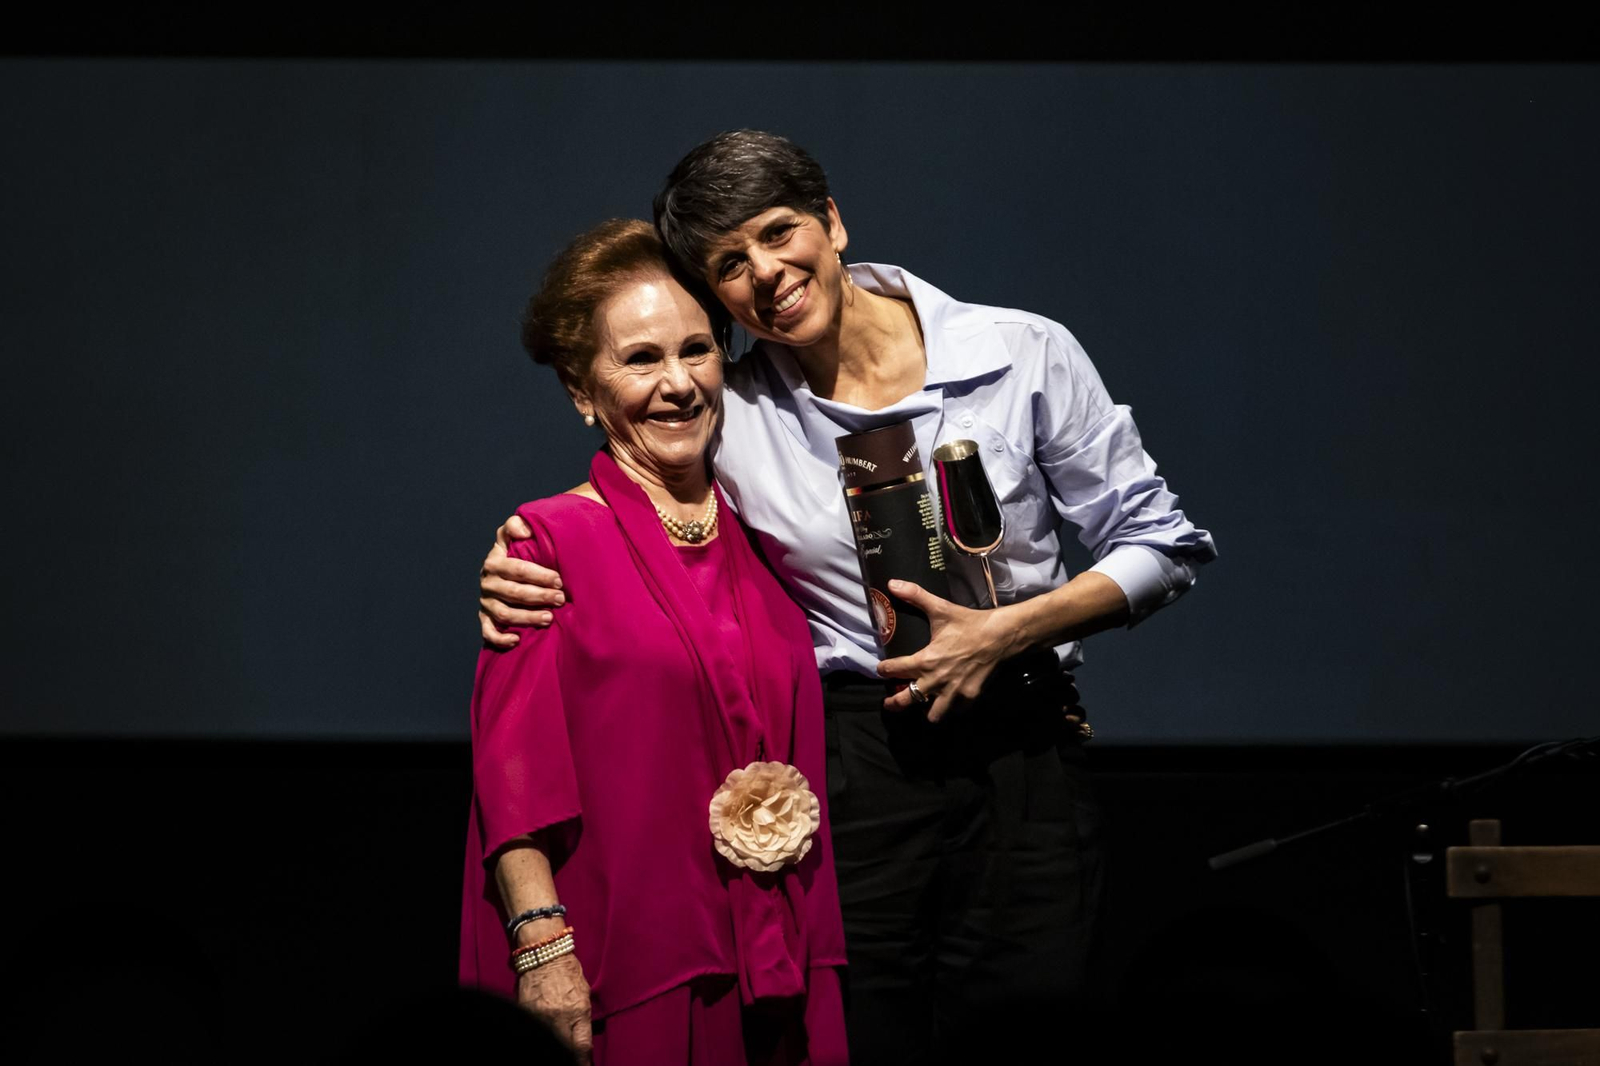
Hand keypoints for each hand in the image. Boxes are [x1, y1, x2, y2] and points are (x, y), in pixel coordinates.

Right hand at [479, 515, 566, 647]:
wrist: (505, 570)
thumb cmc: (516, 551)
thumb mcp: (511, 534)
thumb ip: (515, 525)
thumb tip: (524, 530)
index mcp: (494, 561)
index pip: (517, 569)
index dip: (539, 575)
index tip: (559, 580)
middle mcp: (487, 582)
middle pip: (514, 593)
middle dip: (540, 597)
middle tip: (562, 599)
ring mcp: (485, 602)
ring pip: (505, 614)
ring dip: (528, 618)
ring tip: (550, 618)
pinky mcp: (485, 618)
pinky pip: (488, 633)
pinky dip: (501, 638)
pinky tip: (517, 640)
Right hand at [515, 952, 592, 1062]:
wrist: (544, 953)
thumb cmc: (568, 971)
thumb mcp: (583, 994)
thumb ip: (582, 1019)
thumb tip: (581, 1043)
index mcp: (578, 1011)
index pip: (582, 1047)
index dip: (583, 1062)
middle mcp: (559, 1016)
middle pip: (564, 1048)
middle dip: (569, 1056)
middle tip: (573, 1059)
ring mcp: (540, 1015)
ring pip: (547, 1039)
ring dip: (552, 1043)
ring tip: (555, 1042)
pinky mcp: (524, 1011)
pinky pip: (533, 1027)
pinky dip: (537, 1032)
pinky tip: (541, 1032)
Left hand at [876, 579, 1022, 721]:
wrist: (1001, 635)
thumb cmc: (969, 623)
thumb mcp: (940, 608)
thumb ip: (915, 596)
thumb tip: (892, 583)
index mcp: (925, 660)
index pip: (894, 670)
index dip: (884, 670)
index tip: (882, 669)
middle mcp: (936, 680)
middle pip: (906, 701)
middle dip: (894, 703)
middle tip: (890, 702)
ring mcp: (954, 692)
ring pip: (932, 714)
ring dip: (925, 710)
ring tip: (921, 705)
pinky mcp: (970, 697)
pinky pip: (955, 710)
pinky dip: (950, 708)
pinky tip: (948, 701)